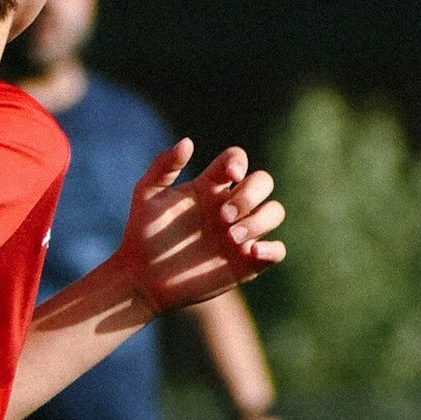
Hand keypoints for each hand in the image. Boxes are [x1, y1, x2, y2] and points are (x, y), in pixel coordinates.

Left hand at [119, 144, 284, 314]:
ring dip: (259, 220)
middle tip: (223, 216)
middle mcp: (230, 206)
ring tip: (231, 236)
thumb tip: (188, 142)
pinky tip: (252, 252)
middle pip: (263, 182)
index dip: (239, 161)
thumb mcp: (146, 195)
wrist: (143, 277)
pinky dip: (273, 249)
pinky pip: (277, 250)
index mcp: (210, 185)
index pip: (236, 159)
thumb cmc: (143, 234)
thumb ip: (163, 166)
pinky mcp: (247, 262)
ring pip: (274, 212)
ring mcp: (241, 233)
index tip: (231, 174)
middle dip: (250, 195)